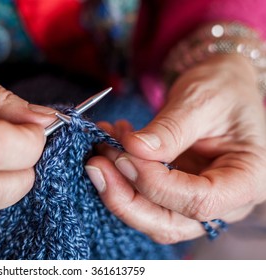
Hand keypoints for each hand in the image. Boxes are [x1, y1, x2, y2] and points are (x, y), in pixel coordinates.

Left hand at [86, 54, 265, 242]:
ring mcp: (195, 200)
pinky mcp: (174, 192)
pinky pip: (142, 198)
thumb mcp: (202, 100)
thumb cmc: (224, 89)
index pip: (199, 201)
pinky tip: (108, 146)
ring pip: (150, 217)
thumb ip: (170, 128)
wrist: (221, 87)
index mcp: (247, 179)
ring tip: (100, 148)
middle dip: (125, 198)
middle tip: (95, 164)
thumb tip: (133, 149)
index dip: (155, 184)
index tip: (123, 155)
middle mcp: (225, 201)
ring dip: (117, 188)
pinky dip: (119, 177)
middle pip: (169, 223)